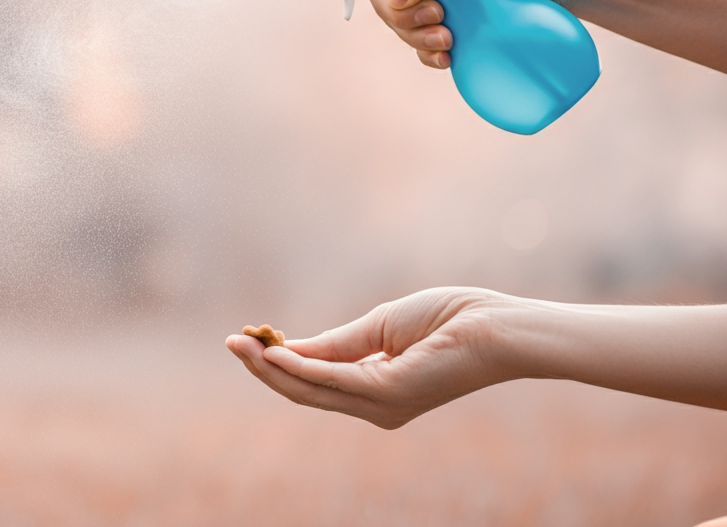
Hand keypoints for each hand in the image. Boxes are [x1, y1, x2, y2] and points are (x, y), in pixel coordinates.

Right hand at [226, 287, 517, 428]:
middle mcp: (376, 406)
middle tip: (231, 342)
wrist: (496, 328)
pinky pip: (331, 380)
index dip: (279, 362)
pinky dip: (299, 367)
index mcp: (377, 389)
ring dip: (270, 368)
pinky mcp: (386, 392)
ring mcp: (381, 404)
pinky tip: (274, 353)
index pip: (316, 381)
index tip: (250, 338)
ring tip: (239, 344)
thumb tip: (291, 348)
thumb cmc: (450, 320)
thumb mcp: (379, 327)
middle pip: (304, 391)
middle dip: (264, 368)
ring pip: (310, 390)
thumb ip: (337, 342)